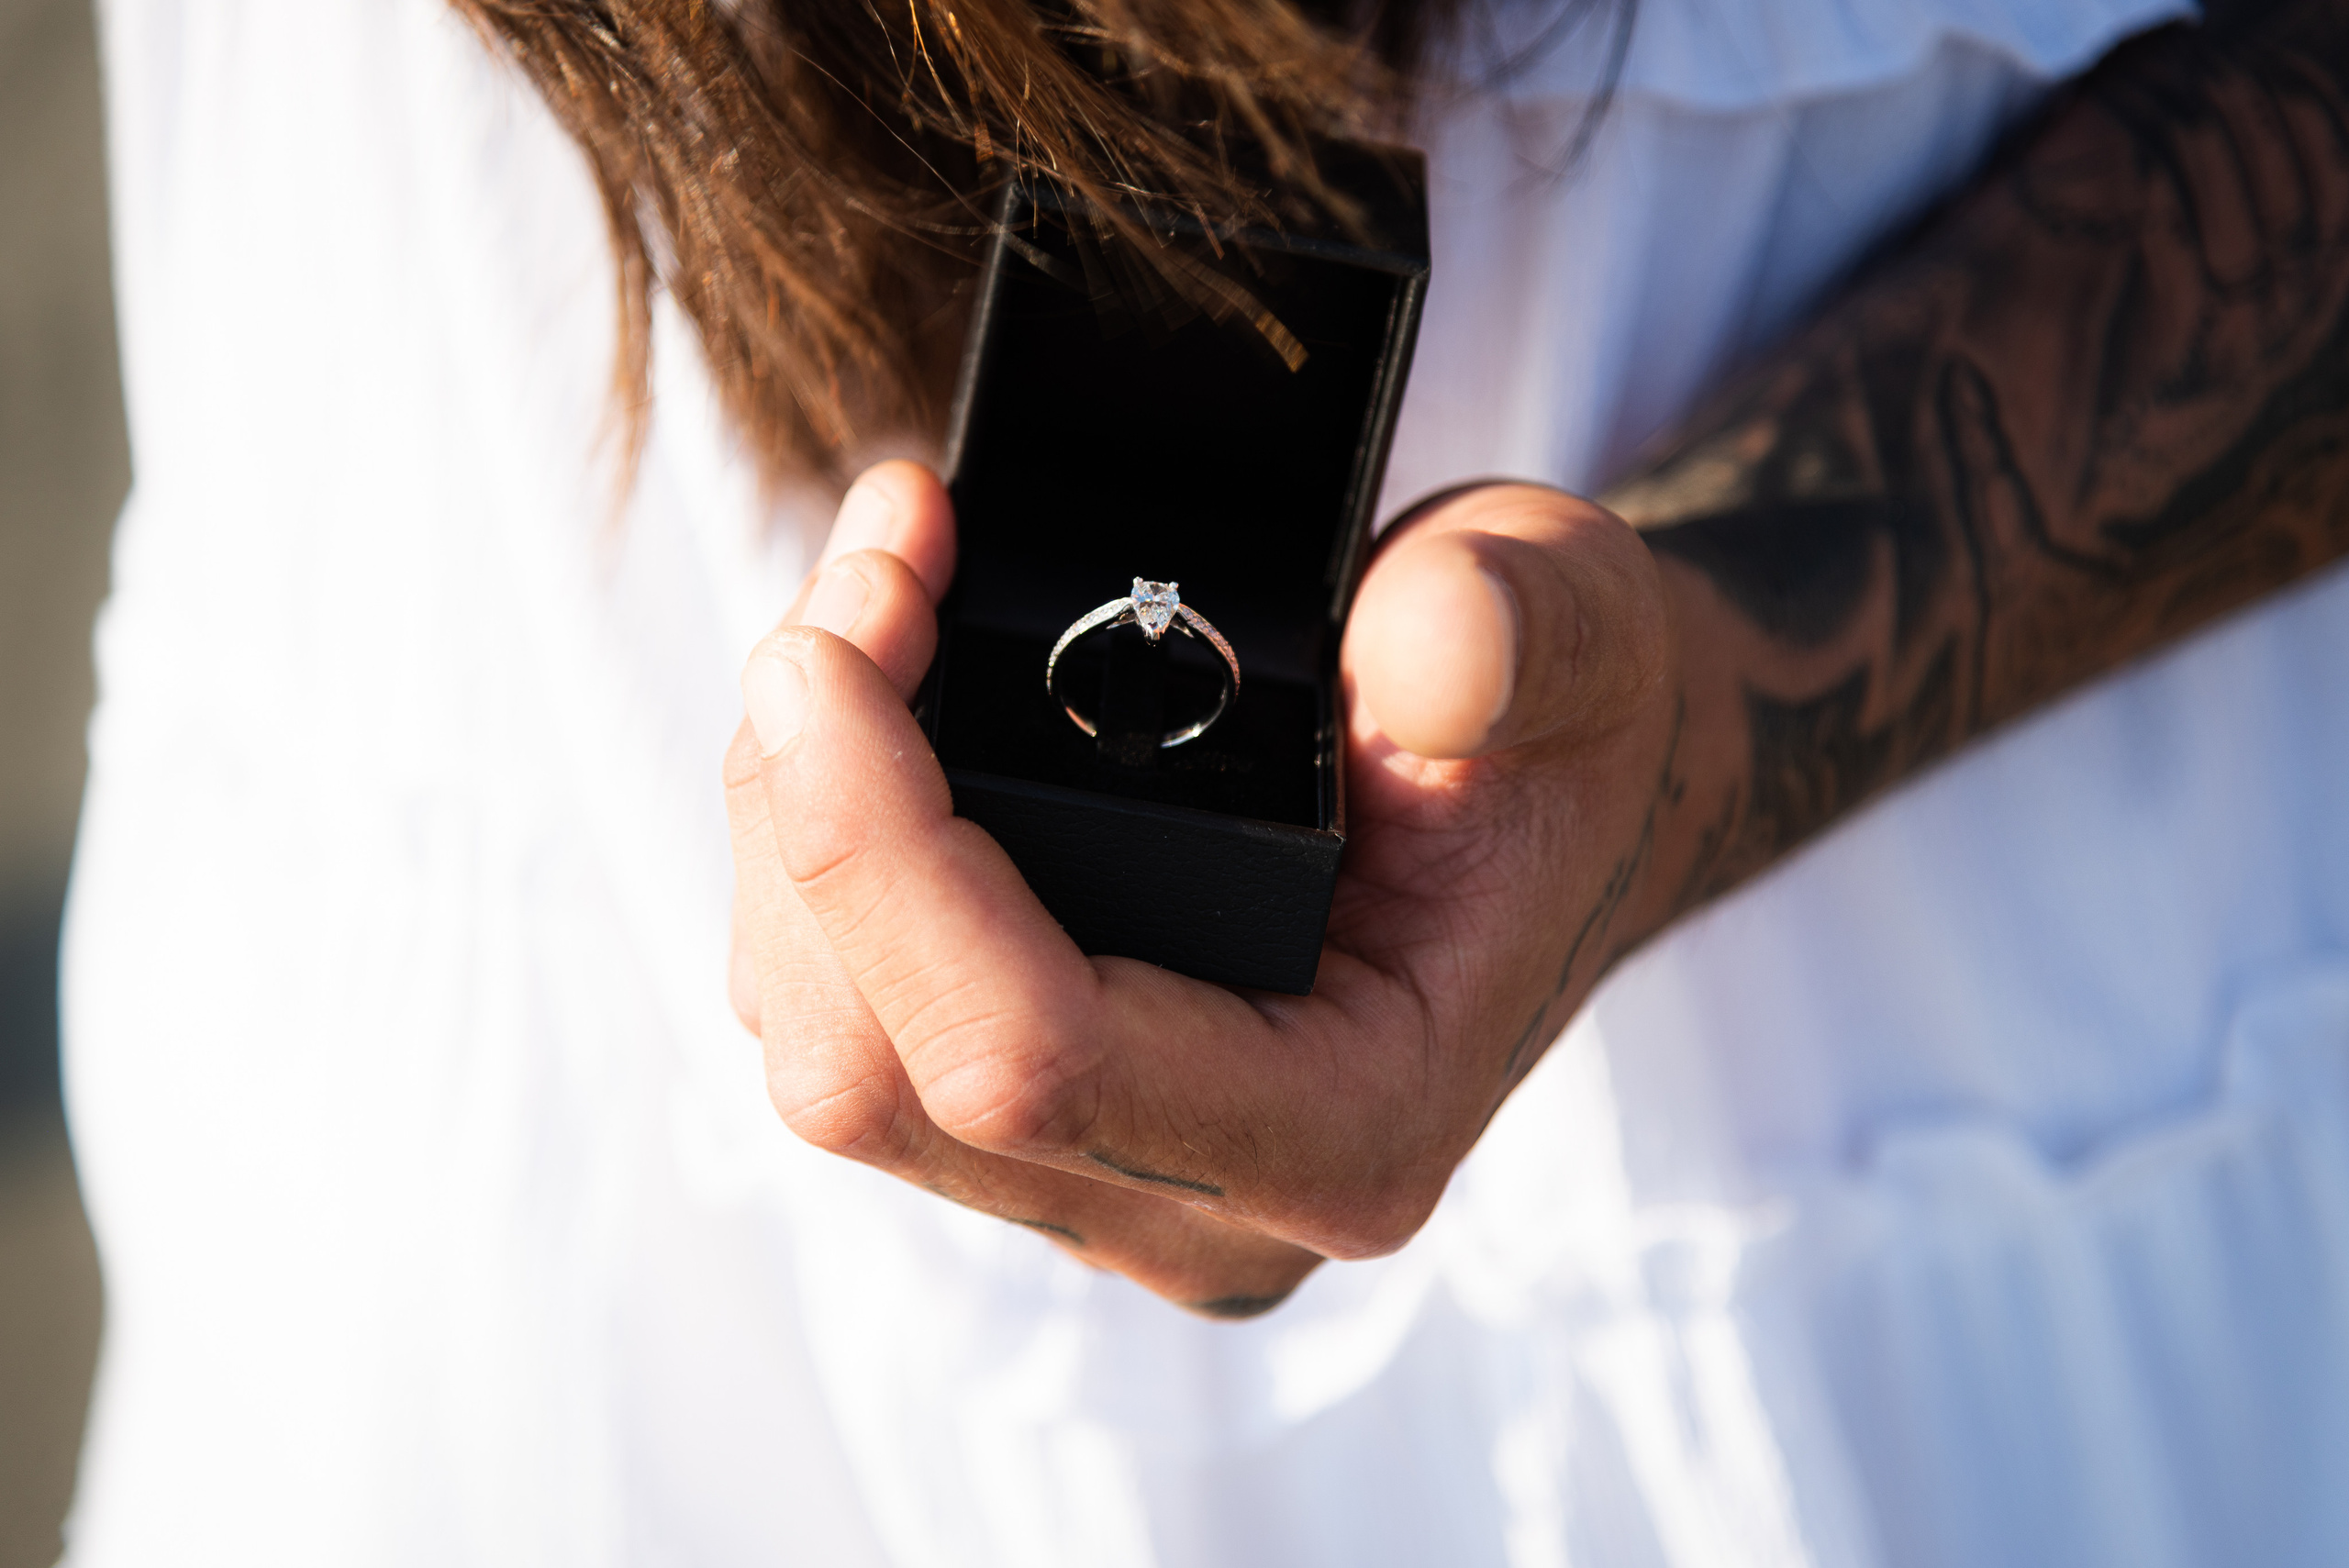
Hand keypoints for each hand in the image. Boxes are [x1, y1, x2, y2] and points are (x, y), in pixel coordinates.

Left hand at [724, 461, 1684, 1314]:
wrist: (1548, 799)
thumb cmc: (1556, 729)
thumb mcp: (1573, 635)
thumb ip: (1517, 638)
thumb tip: (1421, 650)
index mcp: (1350, 1128)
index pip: (1034, 1062)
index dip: (880, 857)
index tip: (830, 645)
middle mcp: (1205, 1201)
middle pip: (882, 1078)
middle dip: (806, 816)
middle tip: (859, 584)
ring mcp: (1107, 1176)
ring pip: (832, 1058)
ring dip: (788, 824)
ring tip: (866, 611)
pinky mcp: (1039, 1121)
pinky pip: (848, 1023)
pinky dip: (813, 857)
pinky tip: (864, 714)